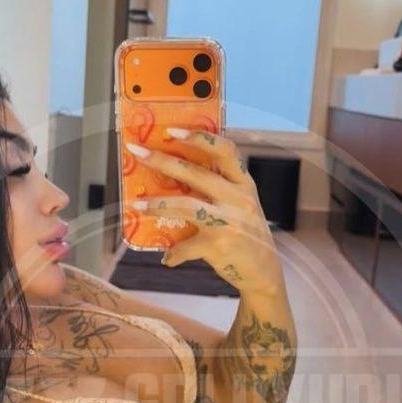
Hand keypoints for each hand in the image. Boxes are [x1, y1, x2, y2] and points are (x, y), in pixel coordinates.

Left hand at [126, 128, 283, 293]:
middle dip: (163, 161)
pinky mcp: (218, 245)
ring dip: (158, 205)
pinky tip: (167, 257)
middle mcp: (238, 198)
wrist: (263, 271)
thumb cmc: (245, 234)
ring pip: (186, 206)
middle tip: (138, 153)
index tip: (173, 131)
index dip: (199, 138)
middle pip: (196, 173)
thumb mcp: (240, 205)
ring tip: (138, 205)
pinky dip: (174, 253)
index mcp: (243, 183)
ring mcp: (229, 221)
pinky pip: (186, 245)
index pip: (225, 150)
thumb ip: (218, 189)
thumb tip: (173, 177)